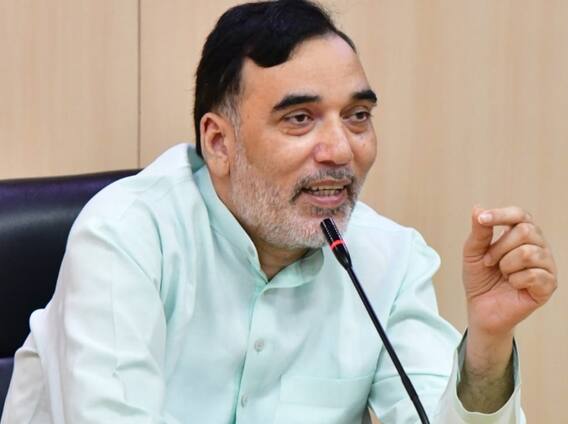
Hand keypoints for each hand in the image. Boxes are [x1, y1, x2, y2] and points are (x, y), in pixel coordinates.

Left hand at [457, 206, 556, 411]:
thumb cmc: (480, 279)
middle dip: (499, 247)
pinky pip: (534, 275)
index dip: (501, 215)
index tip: (482, 219)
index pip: (519, 215)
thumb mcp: (473, 253)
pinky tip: (512, 285)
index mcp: (521, 234)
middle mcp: (538, 246)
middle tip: (489, 262)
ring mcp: (546, 266)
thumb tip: (478, 207)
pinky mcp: (549, 285)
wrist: (481, 309)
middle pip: (526, 231)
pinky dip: (515, 280)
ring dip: (506, 265)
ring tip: (502, 274)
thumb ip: (478, 232)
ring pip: (529, 252)